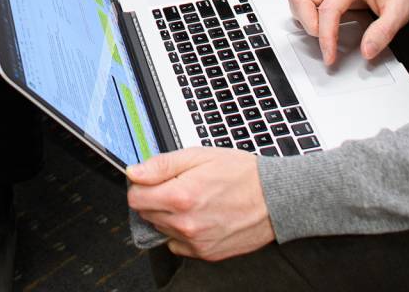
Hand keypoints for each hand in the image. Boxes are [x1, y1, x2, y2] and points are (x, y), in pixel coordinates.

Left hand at [126, 146, 274, 261]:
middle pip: (147, 214)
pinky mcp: (206, 253)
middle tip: (179, 186)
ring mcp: (196, 242)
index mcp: (180, 196)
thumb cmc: (242, 174)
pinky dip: (182, 233)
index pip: (136, 198)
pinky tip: (199, 217)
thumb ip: (161, 165)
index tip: (153, 180)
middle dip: (156, 198)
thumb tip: (134, 172)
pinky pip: (178, 245)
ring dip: (169, 216)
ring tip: (194, 200)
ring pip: (162, 229)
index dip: (142, 185)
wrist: (275, 199)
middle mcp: (186, 224)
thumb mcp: (198, 156)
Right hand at [284, 0, 408, 66]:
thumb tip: (366, 51)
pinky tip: (319, 21)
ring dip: (303, 16)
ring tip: (322, 30)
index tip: (330, 57)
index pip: (328, 9)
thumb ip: (383, 32)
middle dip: (310, 25)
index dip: (326, 37)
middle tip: (327, 40)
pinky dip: (303, 10)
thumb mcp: (400, 11)